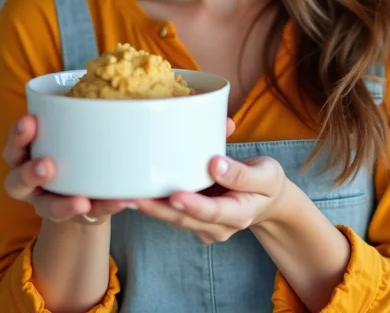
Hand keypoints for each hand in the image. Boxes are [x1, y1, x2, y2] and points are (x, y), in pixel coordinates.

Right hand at [2, 115, 130, 224]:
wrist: (86, 191)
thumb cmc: (76, 145)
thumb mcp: (74, 126)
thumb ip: (84, 106)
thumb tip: (117, 62)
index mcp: (26, 153)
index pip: (14, 144)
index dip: (18, 135)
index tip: (29, 121)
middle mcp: (30, 182)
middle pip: (17, 181)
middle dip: (30, 172)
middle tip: (46, 165)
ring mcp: (49, 204)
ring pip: (46, 207)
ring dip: (61, 204)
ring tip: (80, 201)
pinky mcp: (76, 218)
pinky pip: (86, 219)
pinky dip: (102, 210)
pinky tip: (119, 201)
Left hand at [135, 151, 288, 244]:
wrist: (266, 200)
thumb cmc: (266, 182)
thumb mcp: (267, 174)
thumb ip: (243, 172)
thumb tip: (215, 163)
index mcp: (239, 214)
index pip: (212, 212)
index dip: (193, 205)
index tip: (175, 194)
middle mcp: (219, 227)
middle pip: (183, 219)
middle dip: (156, 209)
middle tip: (132, 196)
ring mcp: (204, 227)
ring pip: (172, 219)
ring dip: (148, 208)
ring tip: (122, 194)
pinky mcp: (193, 220)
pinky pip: (170, 214)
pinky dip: (152, 204)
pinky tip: (130, 192)